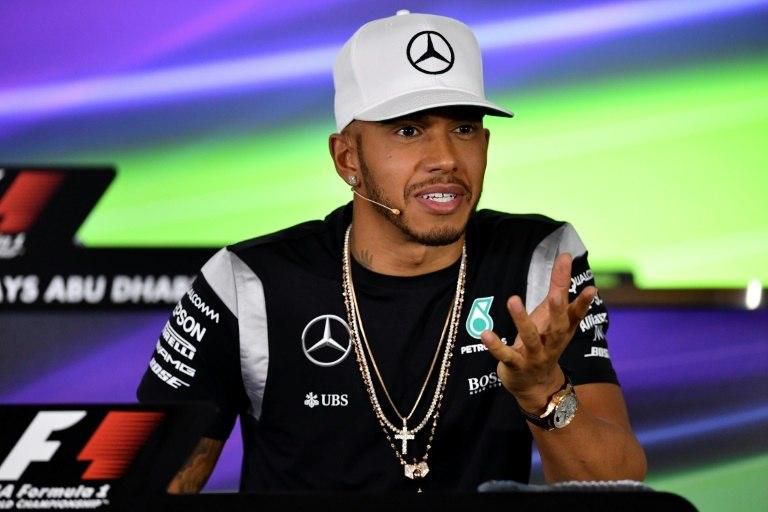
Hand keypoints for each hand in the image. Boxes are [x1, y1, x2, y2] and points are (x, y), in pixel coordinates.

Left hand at [480, 253, 595, 412]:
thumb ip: (558, 286)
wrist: (536, 386)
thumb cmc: (544, 342)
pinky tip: (485, 333)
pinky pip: (505, 355)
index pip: (575, 315)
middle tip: (556, 295)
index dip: (583, 303)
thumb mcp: (552, 316)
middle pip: (558, 328)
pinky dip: (495, 345)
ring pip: (531, 338)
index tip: (591, 289)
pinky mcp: (516, 365)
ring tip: (513, 300)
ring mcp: (535, 356)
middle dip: (558, 312)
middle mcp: (552, 343)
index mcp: (562, 330)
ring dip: (522, 320)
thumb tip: (566, 255)